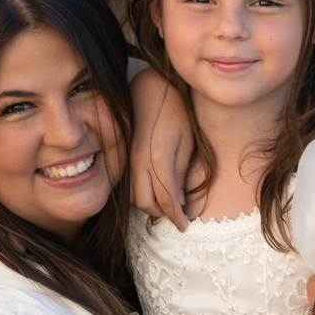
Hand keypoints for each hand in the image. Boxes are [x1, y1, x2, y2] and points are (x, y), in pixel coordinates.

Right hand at [130, 67, 193, 230]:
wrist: (152, 89)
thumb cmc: (177, 112)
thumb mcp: (187, 143)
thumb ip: (181, 173)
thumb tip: (179, 201)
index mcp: (159, 158)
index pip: (166, 200)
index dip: (176, 217)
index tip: (185, 226)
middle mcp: (140, 162)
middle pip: (146, 204)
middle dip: (162, 214)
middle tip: (178, 216)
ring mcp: (130, 159)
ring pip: (134, 197)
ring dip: (150, 206)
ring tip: (168, 205)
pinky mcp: (127, 156)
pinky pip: (129, 185)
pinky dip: (141, 194)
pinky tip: (155, 191)